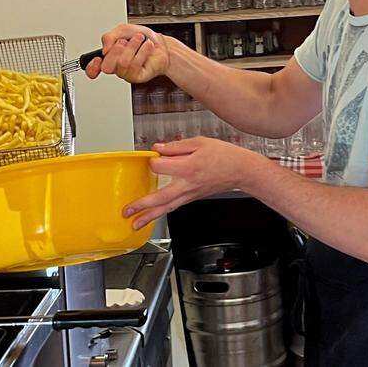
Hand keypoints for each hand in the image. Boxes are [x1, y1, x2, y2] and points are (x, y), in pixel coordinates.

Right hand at [85, 25, 169, 82]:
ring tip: (140, 40)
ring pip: (122, 63)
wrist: (162, 44)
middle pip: (107, 67)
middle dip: (116, 50)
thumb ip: (109, 37)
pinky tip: (147, 46)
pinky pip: (135, 65)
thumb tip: (104, 49)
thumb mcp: (123, 30)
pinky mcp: (138, 76)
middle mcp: (117, 67)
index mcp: (110, 57)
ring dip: (132, 47)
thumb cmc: (143, 38)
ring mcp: (127, 73)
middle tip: (124, 41)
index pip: (93, 69)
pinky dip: (142, 51)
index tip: (97, 59)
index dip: (92, 67)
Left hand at [124, 137, 260, 229]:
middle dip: (142, 205)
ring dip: (149, 217)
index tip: (151, 156)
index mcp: (189, 167)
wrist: (241, 170)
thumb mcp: (200, 143)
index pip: (160, 166)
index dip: (153, 160)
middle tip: (127, 211)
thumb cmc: (224, 155)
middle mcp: (188, 184)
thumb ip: (176, 146)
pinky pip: (174, 207)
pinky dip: (161, 213)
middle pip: (161, 197)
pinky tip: (152, 216)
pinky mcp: (192, 198)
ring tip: (134, 224)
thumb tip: (158, 148)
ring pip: (167, 208)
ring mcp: (190, 194)